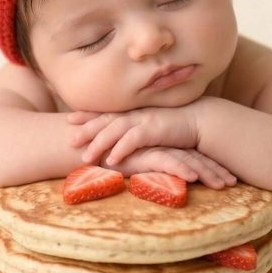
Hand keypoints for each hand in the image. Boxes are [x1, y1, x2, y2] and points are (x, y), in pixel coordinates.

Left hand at [68, 105, 199, 166]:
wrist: (202, 120)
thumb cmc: (178, 125)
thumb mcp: (153, 123)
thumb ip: (138, 127)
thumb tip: (124, 135)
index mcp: (135, 112)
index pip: (107, 113)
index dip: (88, 115)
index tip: (70, 118)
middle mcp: (137, 114)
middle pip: (106, 120)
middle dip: (86, 129)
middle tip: (69, 138)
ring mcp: (145, 120)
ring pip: (116, 130)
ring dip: (99, 143)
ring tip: (85, 157)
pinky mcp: (155, 130)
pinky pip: (134, 140)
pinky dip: (121, 149)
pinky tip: (111, 160)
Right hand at [111, 146, 236, 188]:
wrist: (88, 150)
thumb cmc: (111, 162)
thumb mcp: (138, 169)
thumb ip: (155, 173)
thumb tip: (170, 188)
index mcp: (166, 148)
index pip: (194, 158)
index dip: (213, 167)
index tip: (229, 180)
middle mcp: (164, 146)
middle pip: (196, 158)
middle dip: (216, 170)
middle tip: (233, 183)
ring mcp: (155, 148)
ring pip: (186, 160)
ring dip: (206, 172)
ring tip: (222, 185)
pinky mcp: (143, 154)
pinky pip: (166, 162)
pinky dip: (180, 169)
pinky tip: (193, 178)